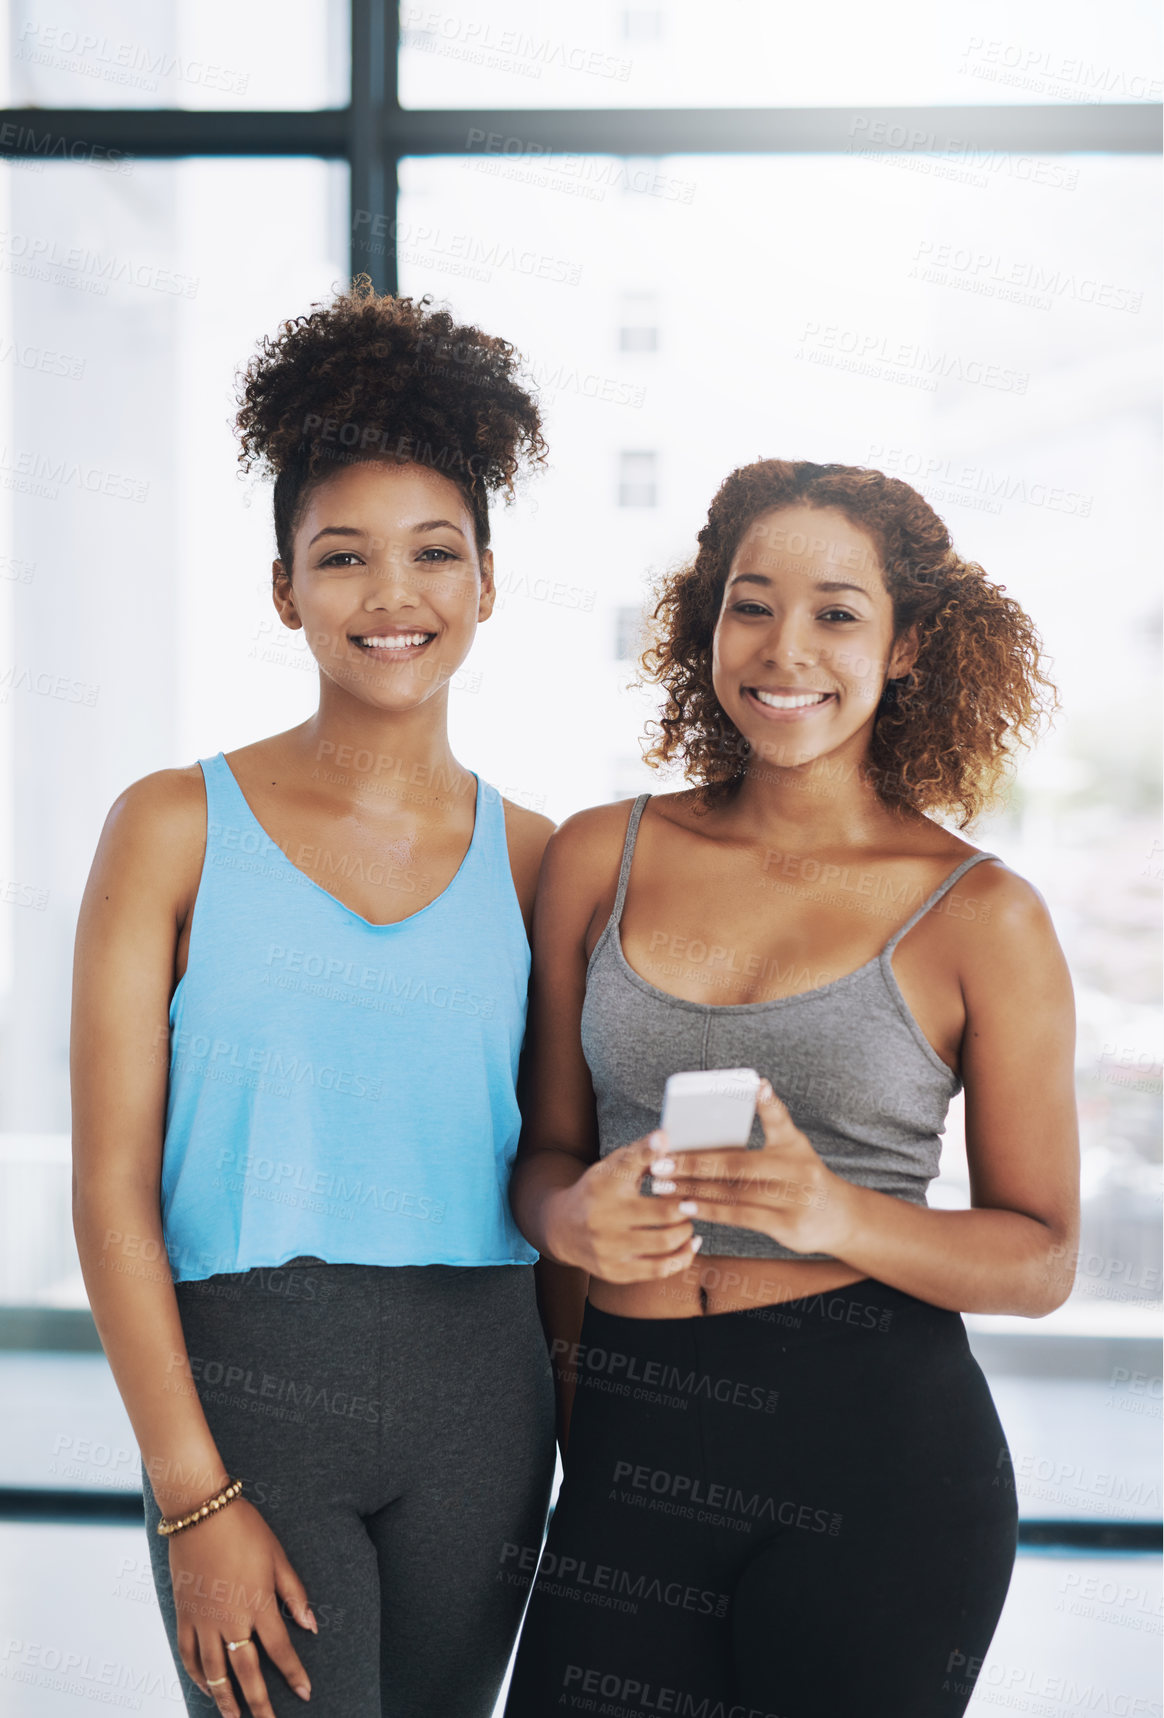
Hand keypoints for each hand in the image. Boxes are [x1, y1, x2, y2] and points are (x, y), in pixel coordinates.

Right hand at [169, 1496, 315, 1714]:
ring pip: (214, 1673)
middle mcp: (230, 1619)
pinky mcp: (183, 1614)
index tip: (305, 1694)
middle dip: (259, 1703)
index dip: (294, 1674)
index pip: (280, 1650)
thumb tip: (311, 1625)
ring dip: (226, 1699)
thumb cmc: (245, 1528)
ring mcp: (203, 1620)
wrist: (200, 1511)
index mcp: (258, 1604)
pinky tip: (207, 1688)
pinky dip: (197, 1676)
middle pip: (246, 1672)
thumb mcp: (277, 1555)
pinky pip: (188, 1655)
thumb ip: (294, 1592)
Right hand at [548, 1134, 702, 1282]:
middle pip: (664, 1215)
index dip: (668, 1173)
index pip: (639, 1172)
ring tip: (688, 1225)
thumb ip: (641, 1152)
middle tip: (693, 1205)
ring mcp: (608, 1248)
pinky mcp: (614, 1272)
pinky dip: (680, 1258)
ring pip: (664, 1245)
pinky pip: (658, 1270)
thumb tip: (665, 1136)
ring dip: (685, 1234)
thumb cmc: (597, 1190)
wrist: (561, 1227)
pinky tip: (687, 1246)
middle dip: (687, 1210)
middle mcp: (605, 1218)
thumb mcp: (612, 1166)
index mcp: (607, 1186)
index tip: (684, 1176)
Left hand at [654, 1080, 853, 1255]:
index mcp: (794, 1144)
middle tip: (661, 1161)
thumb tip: (726, 1112)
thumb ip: (765, 1131)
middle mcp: (796, 1169)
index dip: (768, 1102)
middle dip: (694, 1162)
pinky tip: (686, 1206)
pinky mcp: (787, 1225)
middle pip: (737, 1164)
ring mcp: (793, 1199)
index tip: (757, 1084)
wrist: (840, 1218)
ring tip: (662, 1185)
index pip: (779, 1118)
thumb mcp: (793, 1148)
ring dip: (693, 1188)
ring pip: (733, 1192)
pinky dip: (711, 1210)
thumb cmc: (802, 1176)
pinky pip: (740, 1217)